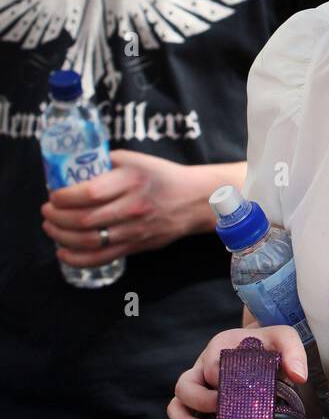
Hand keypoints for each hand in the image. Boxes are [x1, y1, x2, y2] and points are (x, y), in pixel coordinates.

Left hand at [41, 149, 209, 265]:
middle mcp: (133, 206)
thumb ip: (106, 163)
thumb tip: (73, 168)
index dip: (64, 197)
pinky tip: (63, 251)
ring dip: (61, 236)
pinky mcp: (136, 246)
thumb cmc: (161, 176)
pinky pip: (101, 258)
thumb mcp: (136, 160)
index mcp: (131, 180)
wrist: (193, 200)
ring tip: (51, 228)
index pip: (90, 192)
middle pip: (84, 219)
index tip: (53, 195)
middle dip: (56, 217)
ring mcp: (134, 229)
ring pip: (89, 240)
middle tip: (47, 211)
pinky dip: (77, 258)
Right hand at [168, 325, 308, 418]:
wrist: (265, 350)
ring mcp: (198, 389)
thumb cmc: (271, 346)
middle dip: (199, 401)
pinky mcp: (198, 408)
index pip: (210, 364)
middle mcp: (202, 368)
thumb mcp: (284, 339)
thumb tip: (298, 377)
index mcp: (219, 348)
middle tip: (220, 411)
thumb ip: (293, 352)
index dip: (219, 380)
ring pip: (177, 404)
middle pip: (185, 385)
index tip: (236, 393)